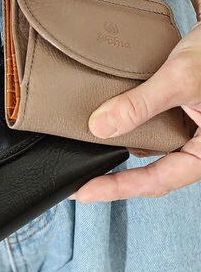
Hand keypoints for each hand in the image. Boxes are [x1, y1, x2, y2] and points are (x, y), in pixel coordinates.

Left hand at [72, 22, 200, 201]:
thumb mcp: (178, 79)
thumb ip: (140, 104)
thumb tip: (100, 127)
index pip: (158, 180)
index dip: (119, 188)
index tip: (85, 192)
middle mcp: (197, 144)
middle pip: (153, 169)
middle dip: (118, 174)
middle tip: (82, 178)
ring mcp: (187, 129)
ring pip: (151, 148)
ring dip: (123, 148)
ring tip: (91, 151)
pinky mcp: (178, 114)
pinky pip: (151, 127)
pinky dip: (129, 127)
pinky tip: (110, 123)